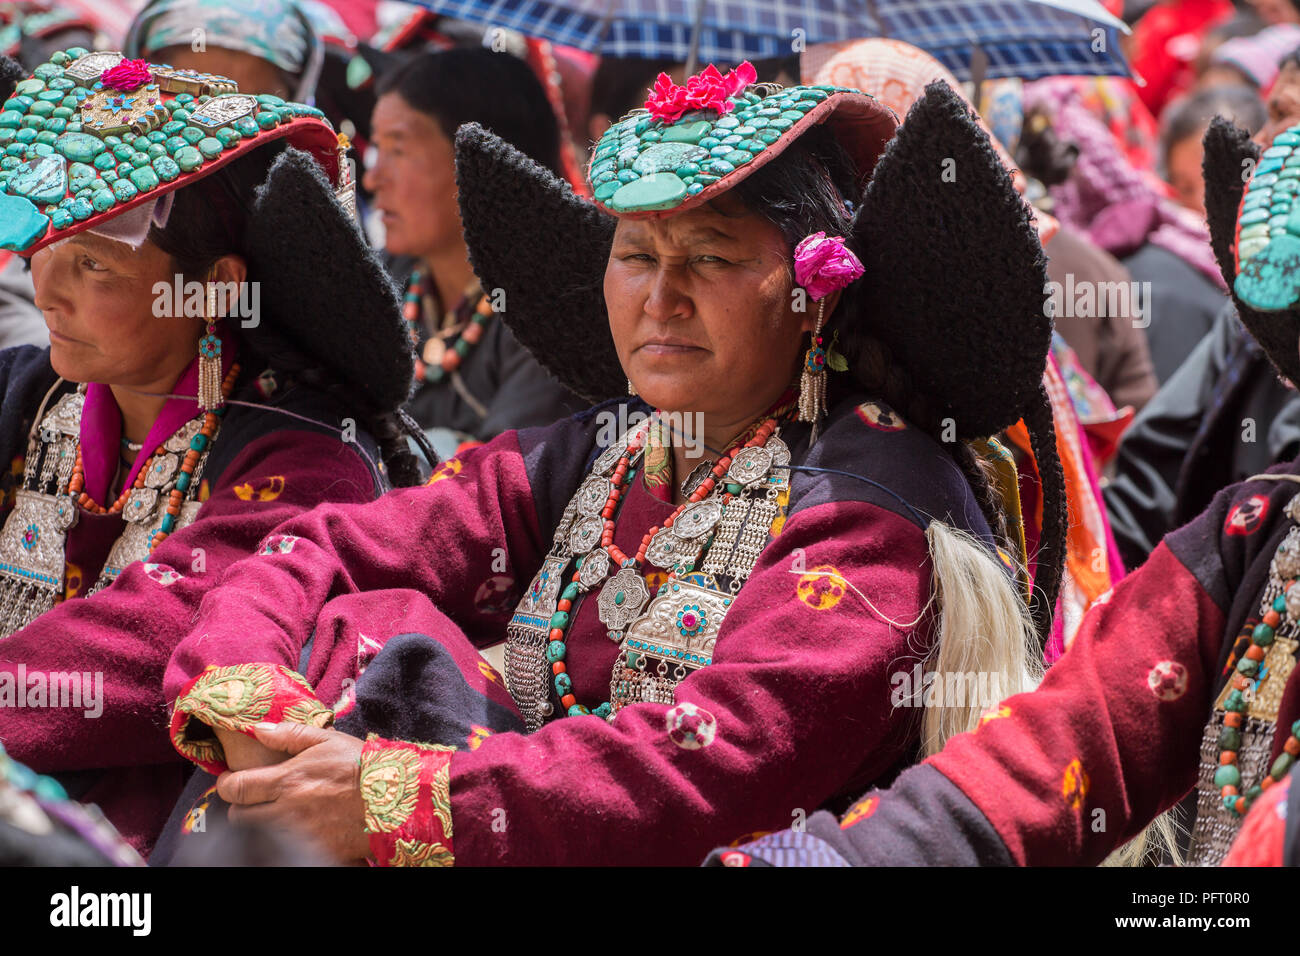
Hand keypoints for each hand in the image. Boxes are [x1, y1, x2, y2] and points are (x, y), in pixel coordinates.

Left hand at [216, 722, 369, 863]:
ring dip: (261, 823)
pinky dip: (284, 838)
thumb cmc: (361, 766)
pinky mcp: (313, 850)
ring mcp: (298, 835)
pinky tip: (297, 828)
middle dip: (242, 806)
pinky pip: (283, 847)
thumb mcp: (328, 740)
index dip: (226, 784)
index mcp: (286, 780)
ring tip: (276, 812)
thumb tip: (257, 729)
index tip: (231, 781)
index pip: (234, 789)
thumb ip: (289, 734)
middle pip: (239, 817)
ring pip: (257, 835)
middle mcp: (286, 810)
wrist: (395, 798)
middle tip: (256, 797)